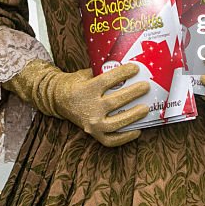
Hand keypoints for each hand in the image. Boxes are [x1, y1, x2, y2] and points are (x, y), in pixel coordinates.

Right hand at [4, 60, 149, 146]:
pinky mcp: (93, 134)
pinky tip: (137, 130)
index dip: (124, 73)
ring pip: (116, 123)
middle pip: (115, 102)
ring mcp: (91, 123)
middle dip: (134, 93)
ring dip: (133, 116)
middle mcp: (89, 107)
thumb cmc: (75, 84)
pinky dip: (125, 137)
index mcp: (87, 89)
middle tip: (146, 87)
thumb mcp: (86, 74)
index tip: (136, 68)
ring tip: (145, 109)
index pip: (109, 80)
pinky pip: (111, 140)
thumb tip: (125, 65)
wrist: (58, 99)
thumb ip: (102, 72)